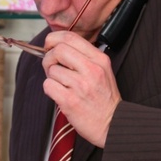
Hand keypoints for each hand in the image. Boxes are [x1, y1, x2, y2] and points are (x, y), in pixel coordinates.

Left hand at [42, 30, 121, 146]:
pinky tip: (60, 95)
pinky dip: (50, 90)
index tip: (49, 46)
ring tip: (62, 86)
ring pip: (51, 70)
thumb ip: (84, 57)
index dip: (54, 39)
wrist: (112, 124)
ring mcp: (81, 85)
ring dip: (51, 78)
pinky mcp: (70, 100)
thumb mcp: (103, 71)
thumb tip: (58, 48)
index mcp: (99, 59)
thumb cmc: (105, 100)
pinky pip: (48, 86)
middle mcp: (91, 70)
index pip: (70, 37)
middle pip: (58, 50)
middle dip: (49, 58)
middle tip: (52, 67)